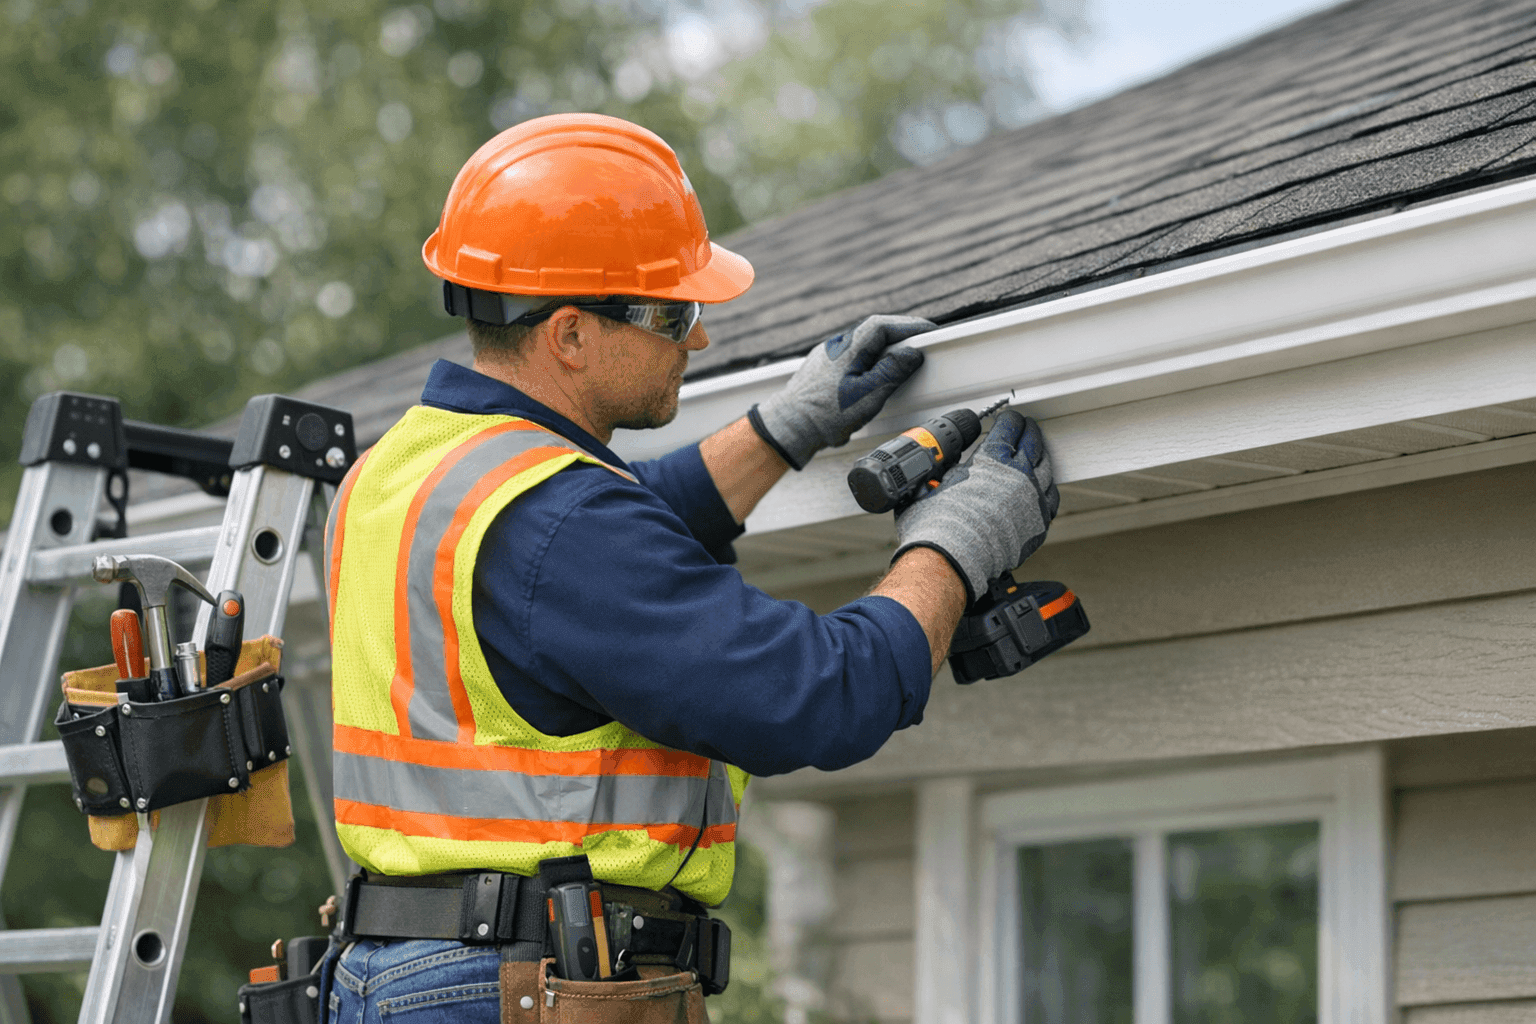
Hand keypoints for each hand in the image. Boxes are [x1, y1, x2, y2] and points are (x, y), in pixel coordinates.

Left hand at [749, 314, 931, 468]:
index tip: (928, 332)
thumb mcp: (867, 395)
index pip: (883, 325)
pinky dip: (870, 362)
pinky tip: (875, 377)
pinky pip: (853, 359)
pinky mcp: (823, 371)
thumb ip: (892, 372)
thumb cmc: (823, 414)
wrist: (789, 427)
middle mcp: (836, 347)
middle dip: (900, 337)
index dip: (909, 326)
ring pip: (863, 347)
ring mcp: (827, 358)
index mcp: (848, 348)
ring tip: (902, 363)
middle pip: (874, 333)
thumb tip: (911, 354)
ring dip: (885, 350)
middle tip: (920, 346)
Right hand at [892, 410, 1059, 602]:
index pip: (1009, 427)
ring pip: (1046, 468)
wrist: (953, 558)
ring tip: (1037, 454)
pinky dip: (1047, 488)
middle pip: (1033, 443)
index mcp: (992, 458)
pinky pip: (1051, 499)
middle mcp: (1018, 474)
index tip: (1010, 419)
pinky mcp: (1038, 523)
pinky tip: (1043, 487)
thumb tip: (940, 470)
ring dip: (1041, 457)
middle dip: (1029, 432)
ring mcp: (1032, 499)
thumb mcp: (934, 484)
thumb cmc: (937, 525)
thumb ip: (946, 471)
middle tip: (1026, 428)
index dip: (1010, 419)